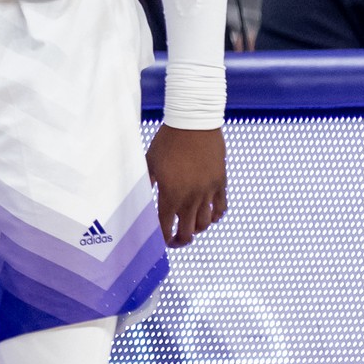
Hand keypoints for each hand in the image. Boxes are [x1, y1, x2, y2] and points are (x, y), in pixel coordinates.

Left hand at [147, 124, 226, 246]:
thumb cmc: (168, 140)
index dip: (162, 237)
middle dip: (179, 241)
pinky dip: (215, 217)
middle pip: (187, 232)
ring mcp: (208, 191)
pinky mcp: (220, 183)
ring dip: (196, 230)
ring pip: (205, 224)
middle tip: (175, 241)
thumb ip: (147, 182)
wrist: (194, 122)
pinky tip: (208, 216)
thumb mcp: (151, 161)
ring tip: (190, 228)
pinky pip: (221, 208)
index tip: (160, 240)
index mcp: (170, 193)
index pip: (165, 226)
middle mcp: (190, 197)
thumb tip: (142, 196)